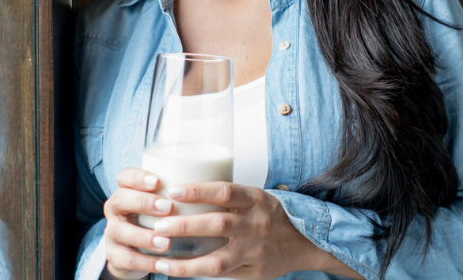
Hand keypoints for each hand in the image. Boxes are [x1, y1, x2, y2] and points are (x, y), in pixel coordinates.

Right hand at [101, 168, 180, 279]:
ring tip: (166, 242)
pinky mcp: (114, 256)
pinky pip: (127, 259)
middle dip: (143, 202)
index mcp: (127, 191)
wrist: (137, 253)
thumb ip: (180, 194)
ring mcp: (112, 233)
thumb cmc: (158, 220)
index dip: (138, 177)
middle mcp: (116, 210)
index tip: (158, 181)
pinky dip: (146, 262)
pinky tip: (162, 263)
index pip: (125, 176)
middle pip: (120, 199)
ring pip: (119, 231)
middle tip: (167, 208)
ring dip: (144, 237)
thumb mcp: (165, 204)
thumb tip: (216, 181)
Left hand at [147, 182, 363, 279]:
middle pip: (218, 224)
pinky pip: (221, 275)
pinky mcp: (253, 272)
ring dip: (185, 261)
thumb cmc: (271, 216)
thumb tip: (182, 193)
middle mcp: (256, 224)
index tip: (174, 191)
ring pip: (217, 259)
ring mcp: (255, 251)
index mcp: (255, 200)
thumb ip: (228, 199)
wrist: (305, 243)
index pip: (226, 191)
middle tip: (157, 226)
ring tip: (159, 258)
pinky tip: (174, 270)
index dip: (199, 190)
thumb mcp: (256, 198)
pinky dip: (196, 273)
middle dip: (184, 226)